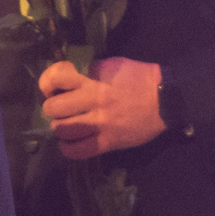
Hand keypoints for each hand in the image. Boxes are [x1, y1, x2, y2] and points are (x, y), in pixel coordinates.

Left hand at [38, 55, 162, 158]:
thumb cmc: (140, 78)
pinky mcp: (109, 142)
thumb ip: (90, 70)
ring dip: (60, 128)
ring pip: (61, 129)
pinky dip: (68, 148)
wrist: (166, 98)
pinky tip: (70, 143)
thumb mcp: (113, 65)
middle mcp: (93, 99)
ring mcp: (100, 123)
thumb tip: (69, 76)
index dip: (48, 82)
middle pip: (53, 107)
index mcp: (94, 77)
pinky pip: (78, 150)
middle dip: (52, 108)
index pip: (57, 77)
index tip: (52, 87)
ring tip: (66, 125)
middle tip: (61, 109)